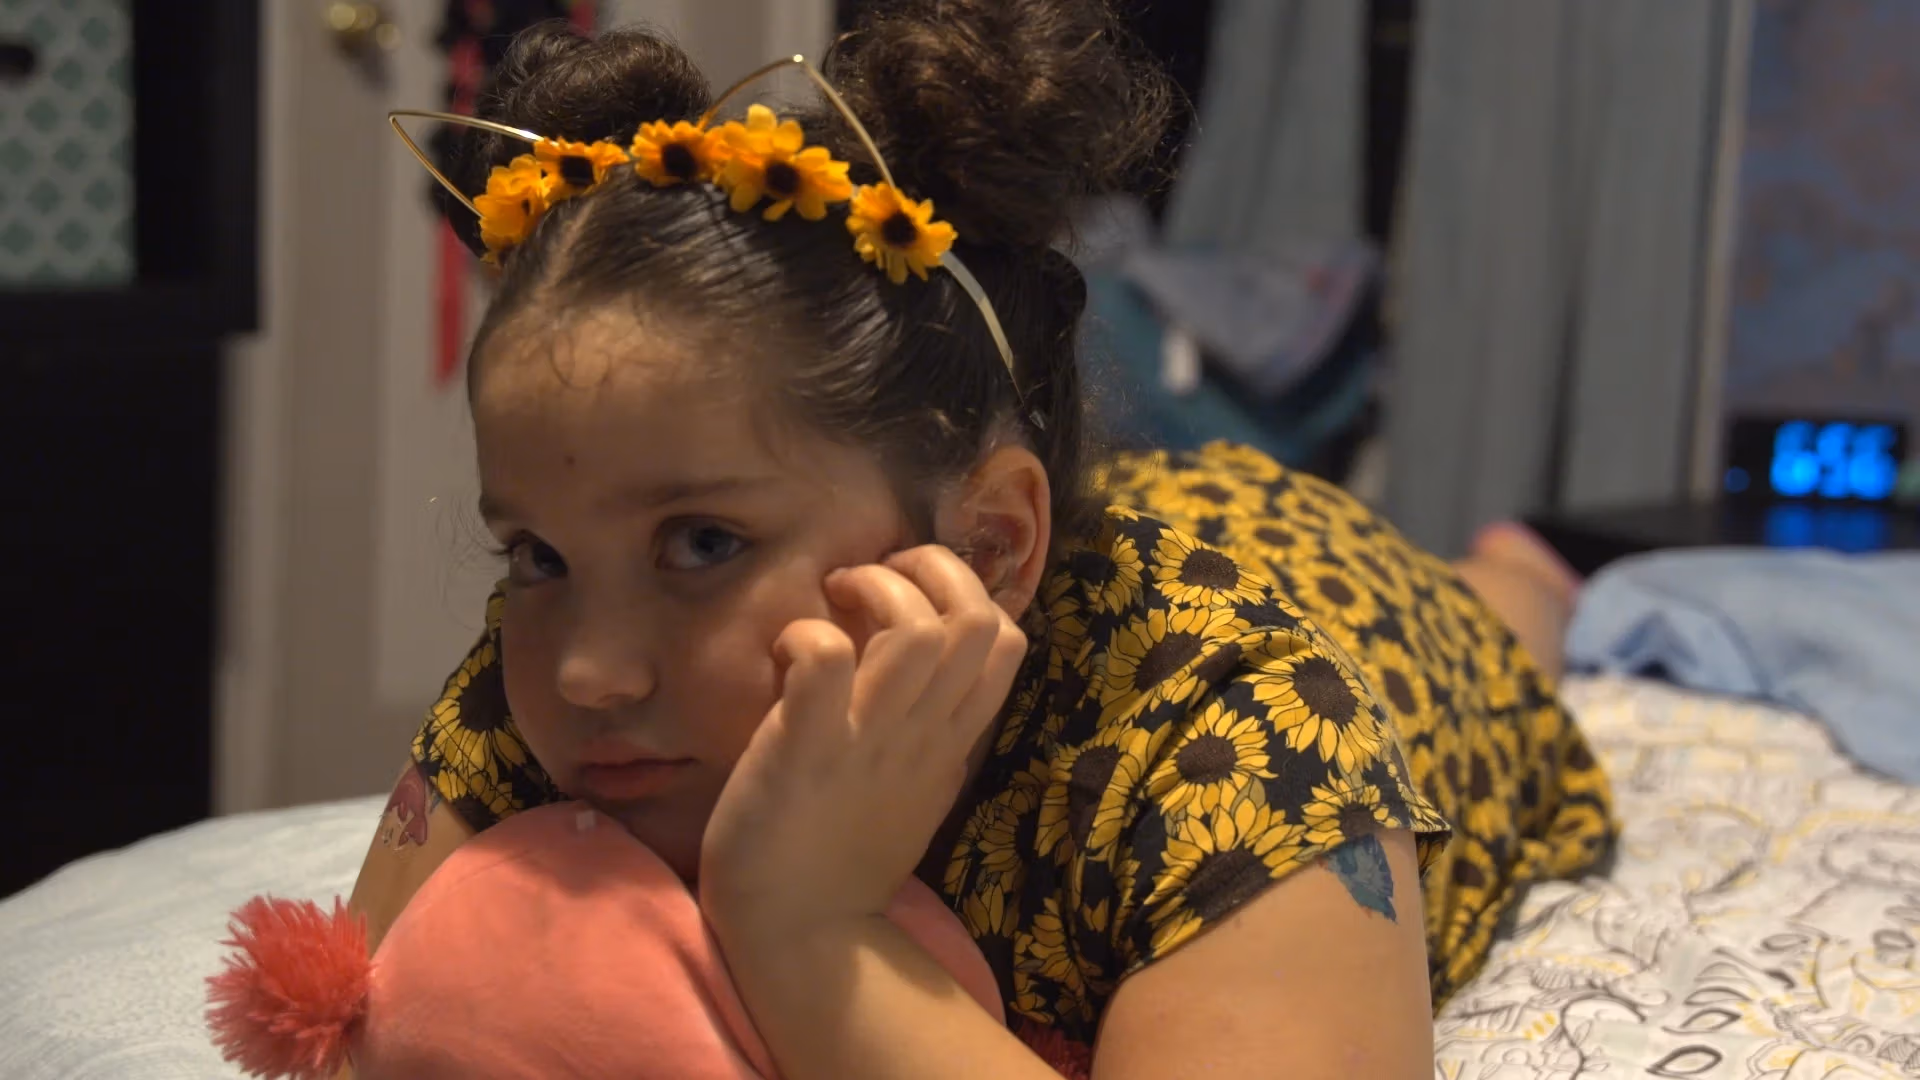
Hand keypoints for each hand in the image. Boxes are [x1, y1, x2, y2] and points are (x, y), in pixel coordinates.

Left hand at [698, 545, 1028, 942]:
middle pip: (976, 618)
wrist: (800, 933)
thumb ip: (929, 725)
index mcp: (949, 740)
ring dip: (873, 588)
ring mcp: (870, 741)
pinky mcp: (807, 748)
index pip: (1005, 640)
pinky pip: (827, 660)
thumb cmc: (841, 853)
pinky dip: (806, 634)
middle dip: (927, 567)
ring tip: (833, 599)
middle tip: (868, 582)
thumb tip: (917, 656)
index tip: (907, 598)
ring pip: (917, 629)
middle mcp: (923, 733)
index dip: (965, 590)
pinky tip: (785, 649)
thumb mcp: (915, 783)